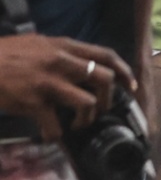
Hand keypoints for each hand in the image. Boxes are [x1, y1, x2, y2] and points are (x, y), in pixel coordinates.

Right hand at [0, 35, 131, 131]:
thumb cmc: (3, 55)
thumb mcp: (35, 44)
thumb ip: (58, 52)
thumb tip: (77, 63)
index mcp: (63, 46)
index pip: (105, 55)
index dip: (124, 72)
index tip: (130, 86)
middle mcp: (60, 62)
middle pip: (104, 80)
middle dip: (107, 100)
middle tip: (99, 111)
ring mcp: (48, 82)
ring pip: (88, 103)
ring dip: (86, 119)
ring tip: (76, 124)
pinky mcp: (34, 101)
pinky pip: (55, 126)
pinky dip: (54, 135)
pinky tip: (49, 135)